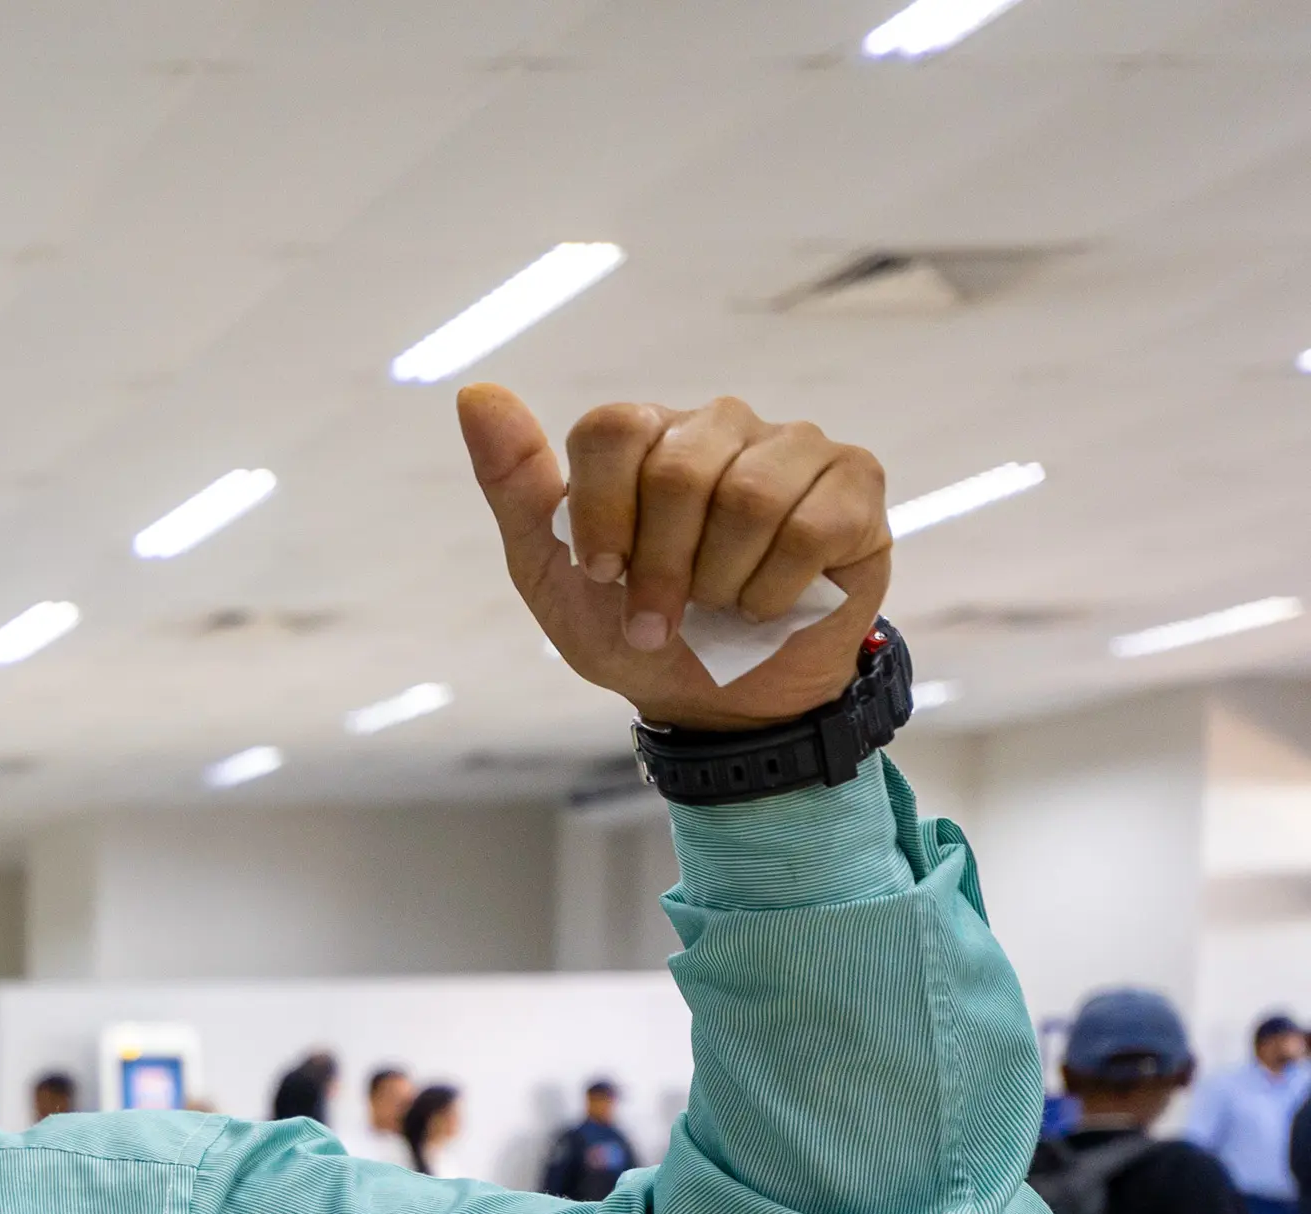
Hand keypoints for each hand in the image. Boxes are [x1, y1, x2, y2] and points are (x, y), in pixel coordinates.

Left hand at [458, 383, 891, 732]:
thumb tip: (475, 394)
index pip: (612, 428)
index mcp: (646, 436)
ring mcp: (793, 448)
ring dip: (719, 582)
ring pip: (748, 497)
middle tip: (660, 615)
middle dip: (660, 566)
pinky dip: (776, 589)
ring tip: (718, 607)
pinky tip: (768, 603)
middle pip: (679, 468)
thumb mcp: (551, 570)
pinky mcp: (855, 485)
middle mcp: (720, 426)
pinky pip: (813, 525)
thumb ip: (515, 485)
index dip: (602, 513)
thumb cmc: (632, 629)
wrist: (715, 700)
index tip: (603, 574)